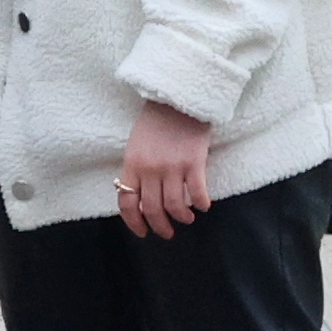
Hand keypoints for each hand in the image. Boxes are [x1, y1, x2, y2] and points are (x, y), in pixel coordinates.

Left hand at [116, 98, 213, 237]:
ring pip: (175, 206)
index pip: (127, 202)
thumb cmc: (157, 121)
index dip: (134, 222)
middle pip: (153, 209)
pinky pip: (197, 192)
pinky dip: (201, 204)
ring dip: (182, 217)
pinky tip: (203, 205)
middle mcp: (150, 169)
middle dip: (160, 227)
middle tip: (167, 233)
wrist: (178, 98)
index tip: (143, 232)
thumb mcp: (137, 145)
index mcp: (132, 164)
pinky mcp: (194, 161)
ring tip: (187, 218)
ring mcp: (172, 166)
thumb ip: (138, 170)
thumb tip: (144, 200)